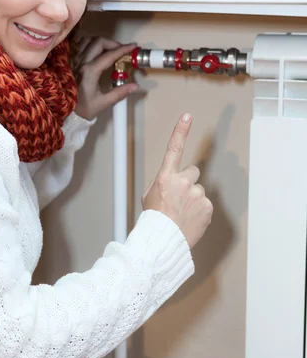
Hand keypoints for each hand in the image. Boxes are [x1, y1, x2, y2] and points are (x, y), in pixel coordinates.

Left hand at [74, 37, 138, 120]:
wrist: (66, 111)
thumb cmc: (84, 107)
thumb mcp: (104, 102)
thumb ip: (120, 93)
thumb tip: (136, 86)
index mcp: (90, 72)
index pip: (109, 55)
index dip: (123, 49)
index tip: (133, 46)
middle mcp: (81, 62)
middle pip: (98, 42)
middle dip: (113, 43)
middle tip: (121, 50)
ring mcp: (74, 60)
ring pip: (88, 40)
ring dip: (100, 42)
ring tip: (109, 50)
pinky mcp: (70, 60)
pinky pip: (79, 45)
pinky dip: (89, 43)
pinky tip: (96, 50)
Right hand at [142, 114, 211, 248]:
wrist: (162, 241)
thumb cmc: (153, 219)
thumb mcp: (150, 195)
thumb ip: (164, 183)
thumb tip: (172, 182)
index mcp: (166, 177)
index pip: (174, 149)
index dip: (181, 131)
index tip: (187, 116)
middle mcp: (183, 182)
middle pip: (192, 172)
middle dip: (187, 181)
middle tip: (178, 198)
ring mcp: (197, 194)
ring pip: (198, 189)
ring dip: (193, 198)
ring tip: (182, 213)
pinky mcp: (207, 206)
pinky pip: (205, 203)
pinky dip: (199, 210)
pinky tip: (189, 219)